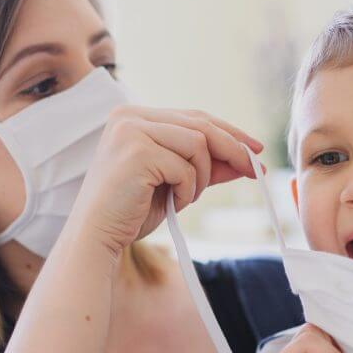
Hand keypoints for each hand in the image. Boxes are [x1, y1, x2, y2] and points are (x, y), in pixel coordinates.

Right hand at [69, 105, 262, 257]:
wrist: (97, 236)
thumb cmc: (130, 212)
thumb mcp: (174, 183)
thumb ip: (204, 166)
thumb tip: (244, 159)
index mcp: (134, 117)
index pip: (193, 117)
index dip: (228, 132)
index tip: (254, 149)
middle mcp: (130, 116)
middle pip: (201, 125)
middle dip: (232, 149)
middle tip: (255, 170)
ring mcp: (131, 130)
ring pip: (198, 144)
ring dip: (201, 178)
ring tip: (185, 198)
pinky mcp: (137, 150)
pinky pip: (186, 167)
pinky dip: (188, 190)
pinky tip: (171, 204)